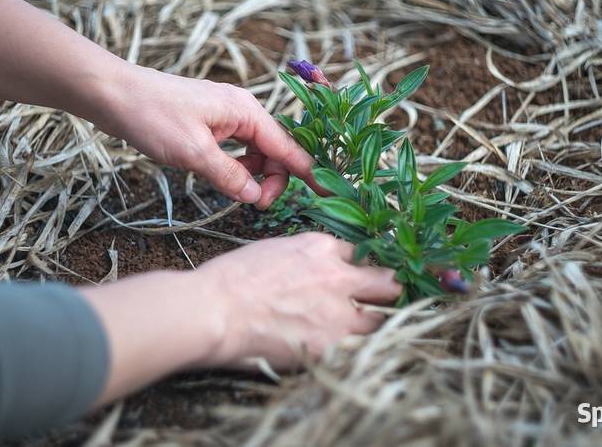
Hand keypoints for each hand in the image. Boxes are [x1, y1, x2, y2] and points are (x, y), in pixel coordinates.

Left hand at [90, 63, 319, 208]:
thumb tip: (256, 197)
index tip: (328, 194)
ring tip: (239, 194)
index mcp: (247, 111)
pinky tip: (224, 179)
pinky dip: (236, 166)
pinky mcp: (209, 124)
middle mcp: (242, 111)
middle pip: (275, 151)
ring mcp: (225, 116)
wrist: (114, 93)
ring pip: (255, 151)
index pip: (288, 147)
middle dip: (273, 179)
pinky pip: (236, 149)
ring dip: (253, 174)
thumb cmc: (153, 116)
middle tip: (256, 205)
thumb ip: (230, 176)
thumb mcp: (194, 153)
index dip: (308, 173)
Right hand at [196, 232, 401, 367]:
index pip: (359, 254)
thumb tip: (314, 273)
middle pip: (386, 282)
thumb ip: (305, 259)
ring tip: (358, 332)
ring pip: (380, 319)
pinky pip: (359, 350)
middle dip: (385, 291)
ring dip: (371, 325)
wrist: (215, 311)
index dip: (357, 269)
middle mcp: (338, 276)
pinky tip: (340, 352)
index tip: (355, 279)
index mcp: (321, 248)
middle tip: (381, 302)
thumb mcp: (274, 251)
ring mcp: (339, 313)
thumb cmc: (231, 280)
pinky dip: (352, 351)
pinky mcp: (332, 346)